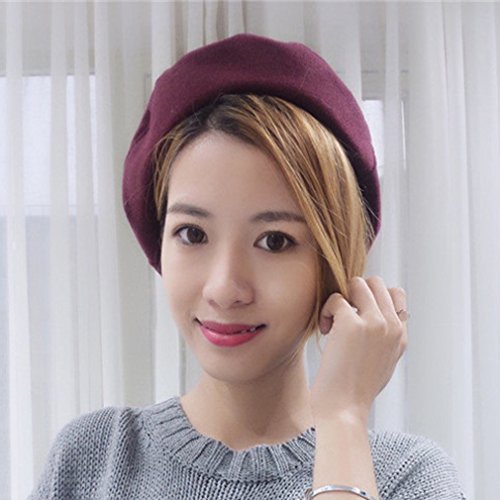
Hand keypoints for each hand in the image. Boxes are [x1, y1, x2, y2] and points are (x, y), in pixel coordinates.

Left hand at [310, 276, 407, 423]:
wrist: (344, 411)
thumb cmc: (355, 390)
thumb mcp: (381, 362)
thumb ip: (383, 337)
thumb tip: (373, 313)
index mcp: (400, 335)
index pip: (396, 294)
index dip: (372, 299)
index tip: (357, 318)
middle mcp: (392, 326)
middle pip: (377, 283)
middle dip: (356, 293)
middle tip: (344, 317)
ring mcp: (374, 323)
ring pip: (358, 283)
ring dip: (341, 298)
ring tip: (334, 324)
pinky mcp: (352, 324)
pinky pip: (336, 298)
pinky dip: (327, 311)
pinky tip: (326, 331)